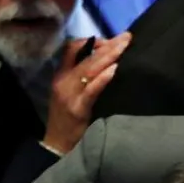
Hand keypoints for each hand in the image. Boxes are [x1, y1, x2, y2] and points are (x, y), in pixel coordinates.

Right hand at [44, 32, 131, 153]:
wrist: (56, 146)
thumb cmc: (69, 121)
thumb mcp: (73, 95)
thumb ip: (85, 80)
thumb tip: (108, 65)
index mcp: (62, 75)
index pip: (72, 48)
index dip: (92, 42)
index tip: (111, 41)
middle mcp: (64, 81)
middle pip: (86, 57)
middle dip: (108, 46)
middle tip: (127, 37)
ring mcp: (69, 94)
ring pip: (89, 69)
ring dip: (109, 56)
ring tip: (124, 47)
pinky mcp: (77, 108)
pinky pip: (91, 90)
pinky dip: (103, 79)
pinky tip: (114, 70)